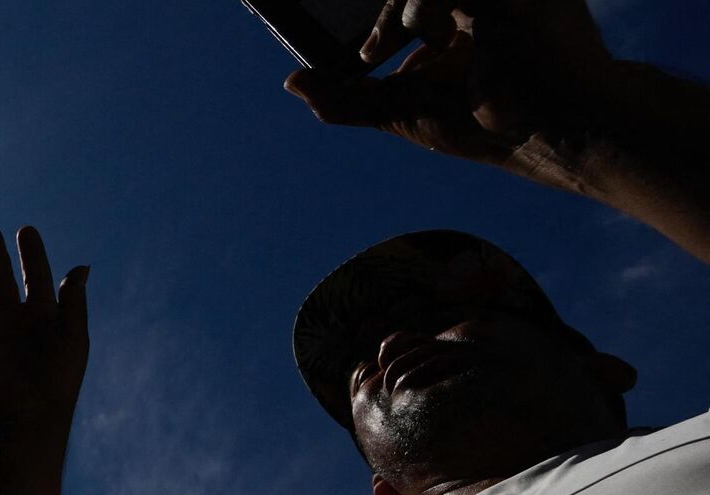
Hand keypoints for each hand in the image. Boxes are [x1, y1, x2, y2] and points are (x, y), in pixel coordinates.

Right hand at [0, 225, 88, 429]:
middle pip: (0, 279)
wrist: (35, 415)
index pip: (36, 275)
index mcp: (41, 313)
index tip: (26, 230)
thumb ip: (73, 301)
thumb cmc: (61, 378)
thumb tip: (82, 266)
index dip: (32, 253)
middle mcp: (13, 318)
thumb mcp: (74, 335)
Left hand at [283, 0, 614, 190]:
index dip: (377, 26)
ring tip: (431, 42)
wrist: (549, 134)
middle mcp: (472, 0)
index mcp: (448, 17)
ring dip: (414, 9)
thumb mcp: (400, 111)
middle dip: (388, 19)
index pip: (403, 0)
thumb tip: (292, 82)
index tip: (367, 60)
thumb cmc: (480, 125)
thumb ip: (346, 99)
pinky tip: (453, 39)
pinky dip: (436, 8)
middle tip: (376, 56)